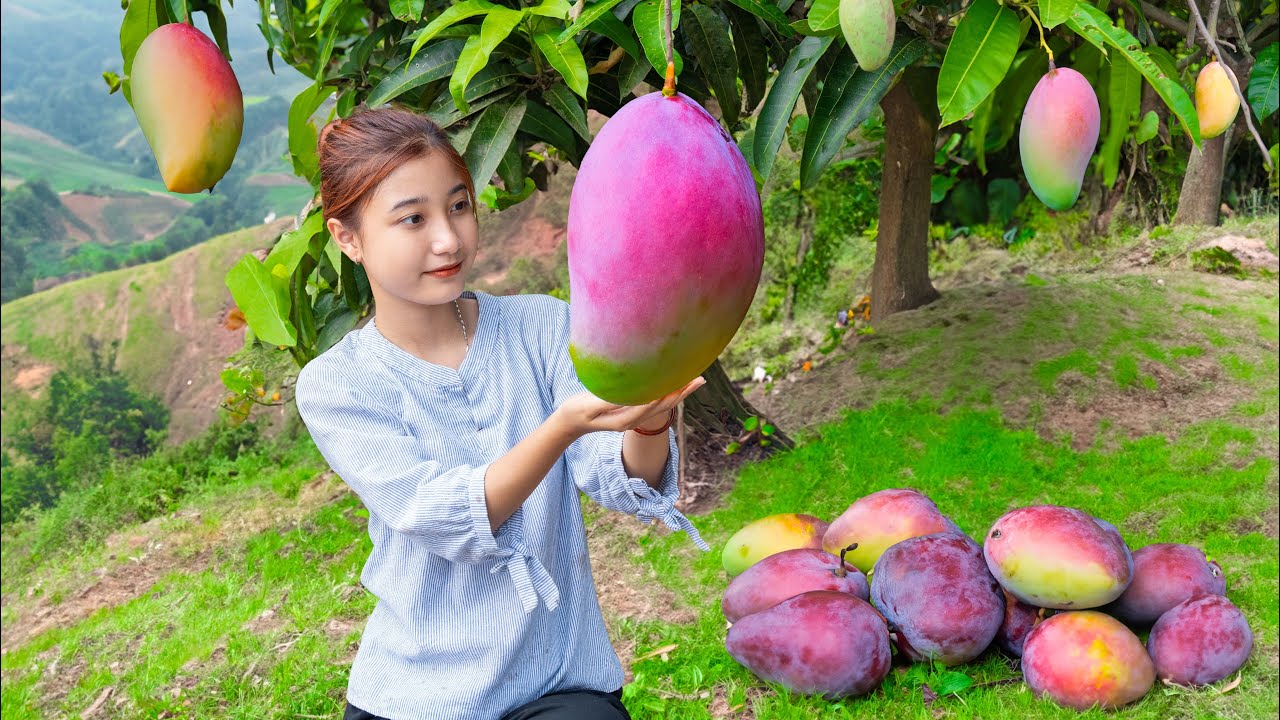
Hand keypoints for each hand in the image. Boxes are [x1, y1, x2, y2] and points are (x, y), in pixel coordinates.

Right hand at [555, 376, 705, 437]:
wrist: (569, 422)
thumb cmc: (576, 411)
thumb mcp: (590, 406)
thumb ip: (610, 402)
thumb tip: (630, 395)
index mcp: (625, 420)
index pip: (652, 405)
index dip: (666, 392)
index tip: (680, 379)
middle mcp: (633, 420)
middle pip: (663, 407)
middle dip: (682, 393)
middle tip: (700, 379)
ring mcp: (633, 417)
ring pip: (662, 406)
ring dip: (679, 393)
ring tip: (695, 380)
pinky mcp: (631, 412)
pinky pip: (655, 403)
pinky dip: (667, 393)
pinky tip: (673, 385)